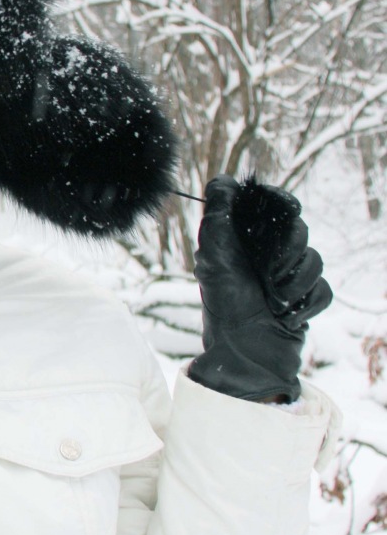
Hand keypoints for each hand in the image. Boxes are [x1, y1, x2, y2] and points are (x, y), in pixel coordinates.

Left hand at [187, 176, 331, 402]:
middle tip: (268, 273)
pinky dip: (306, 303)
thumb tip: (223, 180)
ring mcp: (286, 279)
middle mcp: (264, 257)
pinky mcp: (304, 301)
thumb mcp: (212, 255)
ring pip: (314, 260)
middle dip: (287, 252)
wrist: (244, 354)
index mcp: (241, 241)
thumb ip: (218, 216)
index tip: (286, 210)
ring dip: (295, 282)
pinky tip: (286, 315)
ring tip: (274, 300)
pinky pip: (323, 290)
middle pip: (298, 231)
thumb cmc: (224, 305)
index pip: (273, 207)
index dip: (282, 204)